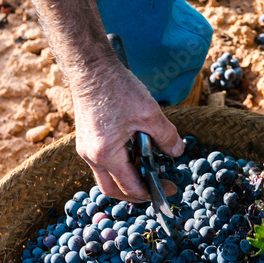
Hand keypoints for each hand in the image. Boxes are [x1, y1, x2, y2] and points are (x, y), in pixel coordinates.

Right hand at [72, 59, 184, 201]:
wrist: (90, 67)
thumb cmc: (116, 88)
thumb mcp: (149, 113)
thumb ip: (166, 136)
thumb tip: (177, 152)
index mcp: (106, 154)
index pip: (130, 187)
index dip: (152, 192)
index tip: (170, 189)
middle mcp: (91, 156)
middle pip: (112, 190)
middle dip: (135, 195)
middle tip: (156, 189)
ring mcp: (85, 148)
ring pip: (106, 177)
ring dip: (127, 178)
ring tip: (148, 169)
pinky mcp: (85, 139)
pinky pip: (102, 162)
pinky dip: (120, 165)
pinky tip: (136, 153)